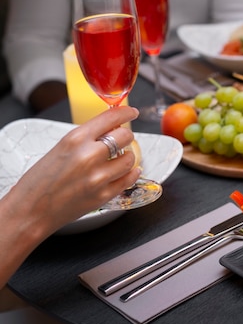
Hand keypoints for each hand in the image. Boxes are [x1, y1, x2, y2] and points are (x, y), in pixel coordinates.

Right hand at [7, 106, 140, 231]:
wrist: (30, 210)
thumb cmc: (41, 179)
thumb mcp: (61, 147)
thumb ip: (86, 137)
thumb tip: (112, 127)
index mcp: (75, 139)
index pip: (111, 118)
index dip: (125, 113)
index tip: (131, 113)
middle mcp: (89, 156)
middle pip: (125, 137)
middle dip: (125, 137)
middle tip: (121, 140)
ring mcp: (98, 177)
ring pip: (130, 159)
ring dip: (127, 157)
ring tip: (118, 159)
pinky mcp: (104, 195)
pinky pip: (129, 179)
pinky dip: (131, 173)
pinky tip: (128, 171)